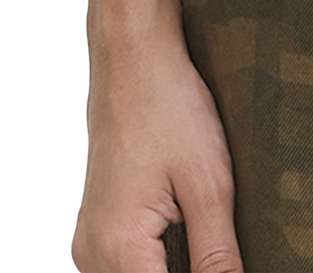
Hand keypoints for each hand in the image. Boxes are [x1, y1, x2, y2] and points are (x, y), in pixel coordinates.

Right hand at [72, 35, 242, 272]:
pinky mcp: (96, 226)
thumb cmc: (168, 107)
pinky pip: (124, 264)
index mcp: (118, 248)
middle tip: (218, 243)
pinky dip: (155, 260)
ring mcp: (89, 241)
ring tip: (204, 231)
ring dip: (172, 266)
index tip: (223, 261)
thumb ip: (217, 254)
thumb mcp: (209, 183)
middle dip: (188, 270)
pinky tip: (186, 233)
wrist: (133, 59)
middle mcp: (92, 253)